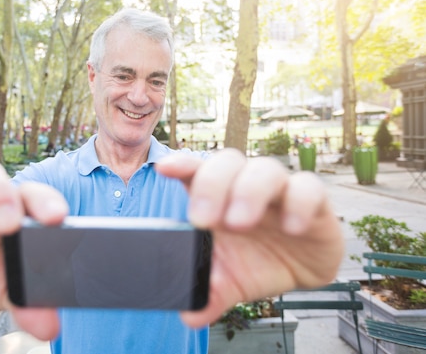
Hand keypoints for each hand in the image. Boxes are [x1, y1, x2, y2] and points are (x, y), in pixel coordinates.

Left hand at [156, 148, 343, 327]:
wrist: (299, 274)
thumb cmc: (255, 264)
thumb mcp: (228, 282)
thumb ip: (208, 293)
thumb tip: (190, 316)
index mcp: (217, 197)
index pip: (196, 170)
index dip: (182, 165)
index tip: (165, 170)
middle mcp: (244, 185)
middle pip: (227, 162)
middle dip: (211, 184)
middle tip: (203, 218)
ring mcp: (279, 189)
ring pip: (265, 169)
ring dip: (249, 192)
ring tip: (240, 223)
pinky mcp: (313, 200)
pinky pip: (308, 187)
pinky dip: (299, 203)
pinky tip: (291, 228)